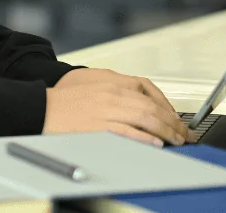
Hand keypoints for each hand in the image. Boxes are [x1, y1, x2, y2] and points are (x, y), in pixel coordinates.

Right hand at [43, 68, 194, 146]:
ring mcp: (107, 110)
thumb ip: (115, 88)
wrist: (41, 107)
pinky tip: (157, 143)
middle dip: (173, 121)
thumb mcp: (92, 82)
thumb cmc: (64, 98)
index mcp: (112, 82)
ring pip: (145, 118)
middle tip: (184, 133)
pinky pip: (128, 132)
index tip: (176, 118)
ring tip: (177, 140)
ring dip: (166, 130)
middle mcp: (112, 93)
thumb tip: (138, 99)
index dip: (167, 105)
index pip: (149, 91)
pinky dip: (145, 137)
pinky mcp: (99, 127)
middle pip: (152, 106)